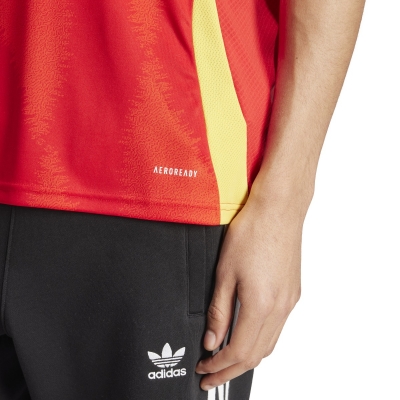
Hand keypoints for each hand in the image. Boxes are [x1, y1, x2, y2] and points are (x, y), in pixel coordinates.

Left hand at [195, 191, 303, 390]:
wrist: (278, 210)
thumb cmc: (252, 233)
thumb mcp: (225, 272)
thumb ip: (219, 311)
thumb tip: (212, 339)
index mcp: (261, 305)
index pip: (238, 351)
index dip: (219, 365)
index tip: (204, 369)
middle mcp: (280, 308)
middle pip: (256, 355)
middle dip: (231, 370)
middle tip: (212, 376)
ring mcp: (290, 301)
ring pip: (269, 344)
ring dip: (247, 358)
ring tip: (227, 362)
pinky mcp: (293, 293)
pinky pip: (277, 328)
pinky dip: (260, 341)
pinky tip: (248, 337)